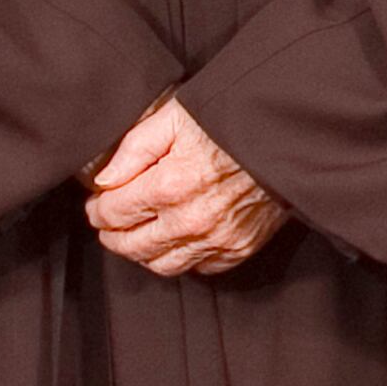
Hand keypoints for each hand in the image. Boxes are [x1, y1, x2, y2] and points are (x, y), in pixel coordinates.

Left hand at [85, 96, 289, 277]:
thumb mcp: (175, 117)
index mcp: (170, 185)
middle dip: (113, 233)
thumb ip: (134, 148)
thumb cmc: (232, 120)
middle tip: (112, 220)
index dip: (97, 207)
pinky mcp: (241, 246)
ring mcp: (218, 238)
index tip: (100, 201)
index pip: (112, 213)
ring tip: (142, 232)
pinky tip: (181, 238)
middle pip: (130, 246)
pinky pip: (201, 268)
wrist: (289, 133)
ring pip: (161, 265)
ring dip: (144, 252)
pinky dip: (185, 258)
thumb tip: (103, 180)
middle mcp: (191, 220)